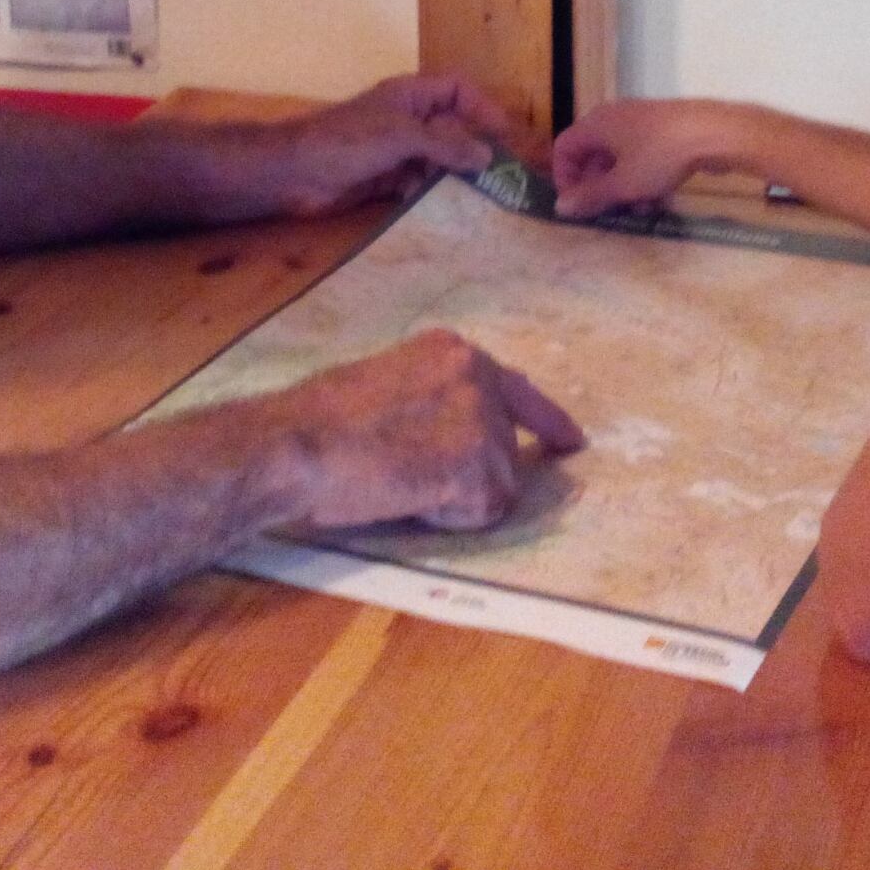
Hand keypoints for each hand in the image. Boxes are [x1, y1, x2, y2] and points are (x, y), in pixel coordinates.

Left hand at [247, 74, 512, 218]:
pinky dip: (431, 196)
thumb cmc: (347, 141)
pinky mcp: (385, 181)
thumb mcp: (400, 137)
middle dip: (473, 150)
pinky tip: (445, 212)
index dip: (482, 107)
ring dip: (454, 178)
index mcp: (409, 96)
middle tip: (501, 177)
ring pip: (437, 161)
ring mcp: (395, 151)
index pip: (455, 90)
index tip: (505, 134)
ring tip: (480, 201)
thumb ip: (445, 146)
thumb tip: (487, 157)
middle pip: (451, 130)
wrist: (295, 174)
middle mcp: (406, 120)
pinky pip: (419, 186)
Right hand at [272, 329, 584, 531]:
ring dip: (454, 499)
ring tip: (398, 481)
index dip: (546, 420)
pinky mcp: (480, 466)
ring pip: (496, 487)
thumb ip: (431, 399)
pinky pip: (481, 513)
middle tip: (410, 476)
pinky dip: (447, 519)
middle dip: (470, 475)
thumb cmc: (318, 422)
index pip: (515, 388)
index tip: (571, 442)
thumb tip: (448, 436)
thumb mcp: (385, 383)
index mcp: (452, 351)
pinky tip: (407, 495)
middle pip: (504, 448)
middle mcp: (478, 375)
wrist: (298, 444)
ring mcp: (483, 420)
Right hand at [549, 98, 739, 219]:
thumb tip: (560, 206)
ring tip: (642, 209)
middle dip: (601, 187)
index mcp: (597, 123)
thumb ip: (590, 196)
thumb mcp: (622, 184)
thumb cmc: (660, 156)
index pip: (564, 147)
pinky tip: (661, 198)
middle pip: (593, 155)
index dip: (565, 178)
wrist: (715, 133)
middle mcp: (615, 117)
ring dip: (625, 187)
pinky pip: (643, 155)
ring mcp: (642, 121)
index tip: (578, 204)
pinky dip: (645, 177)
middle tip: (611, 212)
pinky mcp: (666, 129)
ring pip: (621, 159)